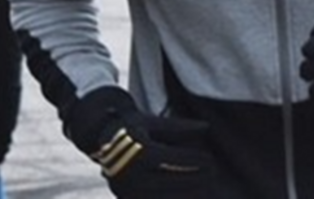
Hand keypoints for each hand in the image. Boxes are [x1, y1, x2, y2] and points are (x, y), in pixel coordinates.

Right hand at [67, 88, 215, 198]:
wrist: (100, 138)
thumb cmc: (132, 126)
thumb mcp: (152, 122)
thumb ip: (179, 127)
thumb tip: (207, 127)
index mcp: (141, 150)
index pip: (175, 159)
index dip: (195, 161)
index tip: (211, 160)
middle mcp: (133, 172)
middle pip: (173, 181)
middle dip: (196, 179)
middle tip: (213, 175)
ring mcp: (127, 190)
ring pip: (165, 197)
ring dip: (187, 195)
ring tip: (206, 191)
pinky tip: (188, 196)